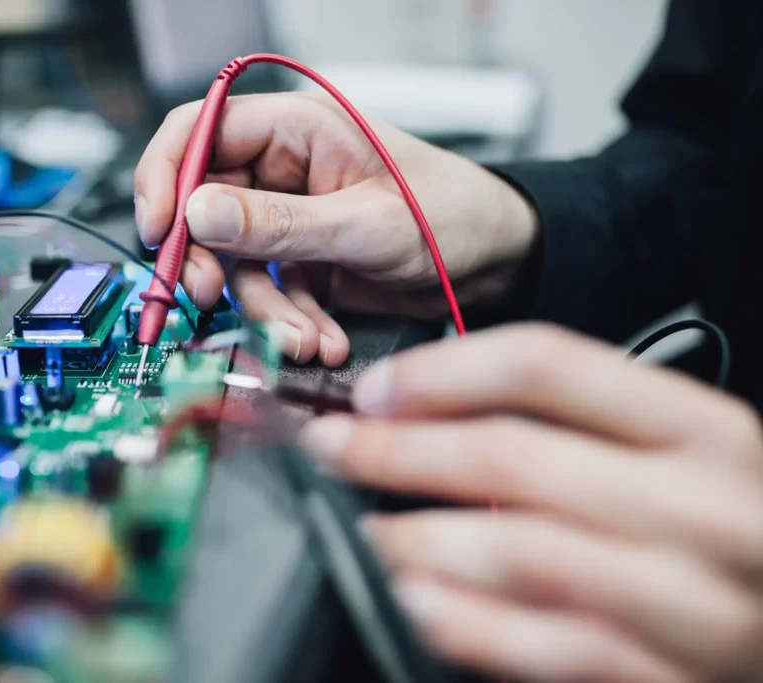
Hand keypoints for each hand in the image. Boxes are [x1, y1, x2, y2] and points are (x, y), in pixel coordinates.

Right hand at [134, 93, 537, 366]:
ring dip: (264, 309)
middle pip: (207, 208)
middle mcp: (284, 170)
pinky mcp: (305, 261)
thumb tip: (199, 213)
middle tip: (210, 295)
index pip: (199, 132)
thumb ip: (279, 223)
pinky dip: (292, 322)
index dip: (166, 176)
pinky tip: (325, 340)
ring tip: (301, 339)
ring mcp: (292, 219)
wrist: (499, 262)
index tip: (160, 228)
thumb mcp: (362, 222)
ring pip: (240, 264)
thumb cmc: (453, 213)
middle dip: (210, 261)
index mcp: (296, 130)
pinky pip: (274, 293)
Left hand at [299, 324, 762, 682]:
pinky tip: (420, 601)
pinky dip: (471, 624)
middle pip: (515, 456)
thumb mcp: (675, 455)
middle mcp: (704, 506)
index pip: (547, 367)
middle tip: (334, 450)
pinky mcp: (671, 678)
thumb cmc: (716, 528)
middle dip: (400, 450)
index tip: (373, 390)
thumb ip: (577, 428)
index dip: (439, 373)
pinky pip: (553, 649)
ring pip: (524, 553)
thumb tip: (427, 408)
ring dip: (421, 538)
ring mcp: (693, 600)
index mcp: (702, 428)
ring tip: (368, 529)